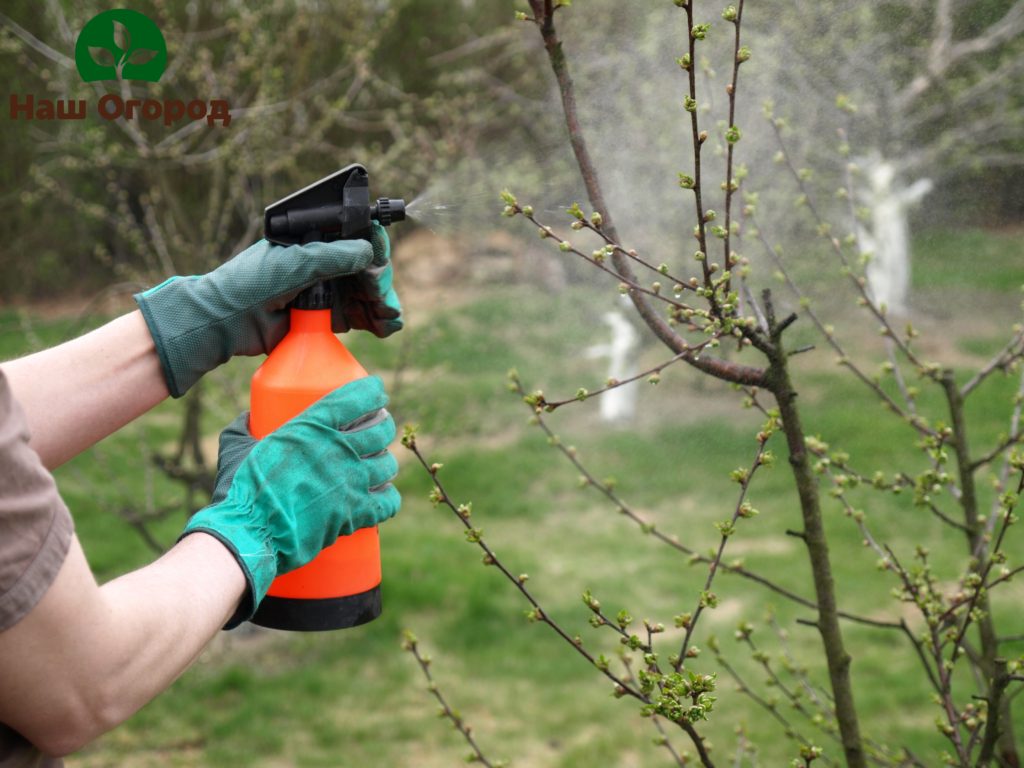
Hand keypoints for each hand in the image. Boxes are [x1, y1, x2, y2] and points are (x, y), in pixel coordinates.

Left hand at [135, 223, 402, 397]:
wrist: (225, 323)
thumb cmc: (250, 283)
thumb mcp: (292, 263)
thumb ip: (330, 256)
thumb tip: (368, 252)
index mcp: (314, 241)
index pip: (354, 236)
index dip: (373, 244)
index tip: (379, 256)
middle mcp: (324, 264)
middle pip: (367, 267)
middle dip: (380, 280)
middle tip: (380, 295)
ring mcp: (326, 292)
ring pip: (368, 293)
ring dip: (383, 302)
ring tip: (388, 316)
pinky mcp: (327, 319)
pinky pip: (360, 317)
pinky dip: (377, 321)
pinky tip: (386, 325)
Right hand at [181, 376, 399, 625]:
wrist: (250, 533)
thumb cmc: (244, 489)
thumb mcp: (243, 446)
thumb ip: (246, 427)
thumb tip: (249, 418)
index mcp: (313, 426)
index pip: (358, 397)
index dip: (374, 392)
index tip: (377, 394)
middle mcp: (339, 450)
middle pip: (381, 430)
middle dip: (384, 426)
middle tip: (377, 431)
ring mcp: (351, 482)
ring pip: (388, 464)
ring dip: (385, 462)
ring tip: (377, 465)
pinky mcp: (355, 513)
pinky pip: (389, 501)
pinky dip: (388, 498)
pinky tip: (382, 495)